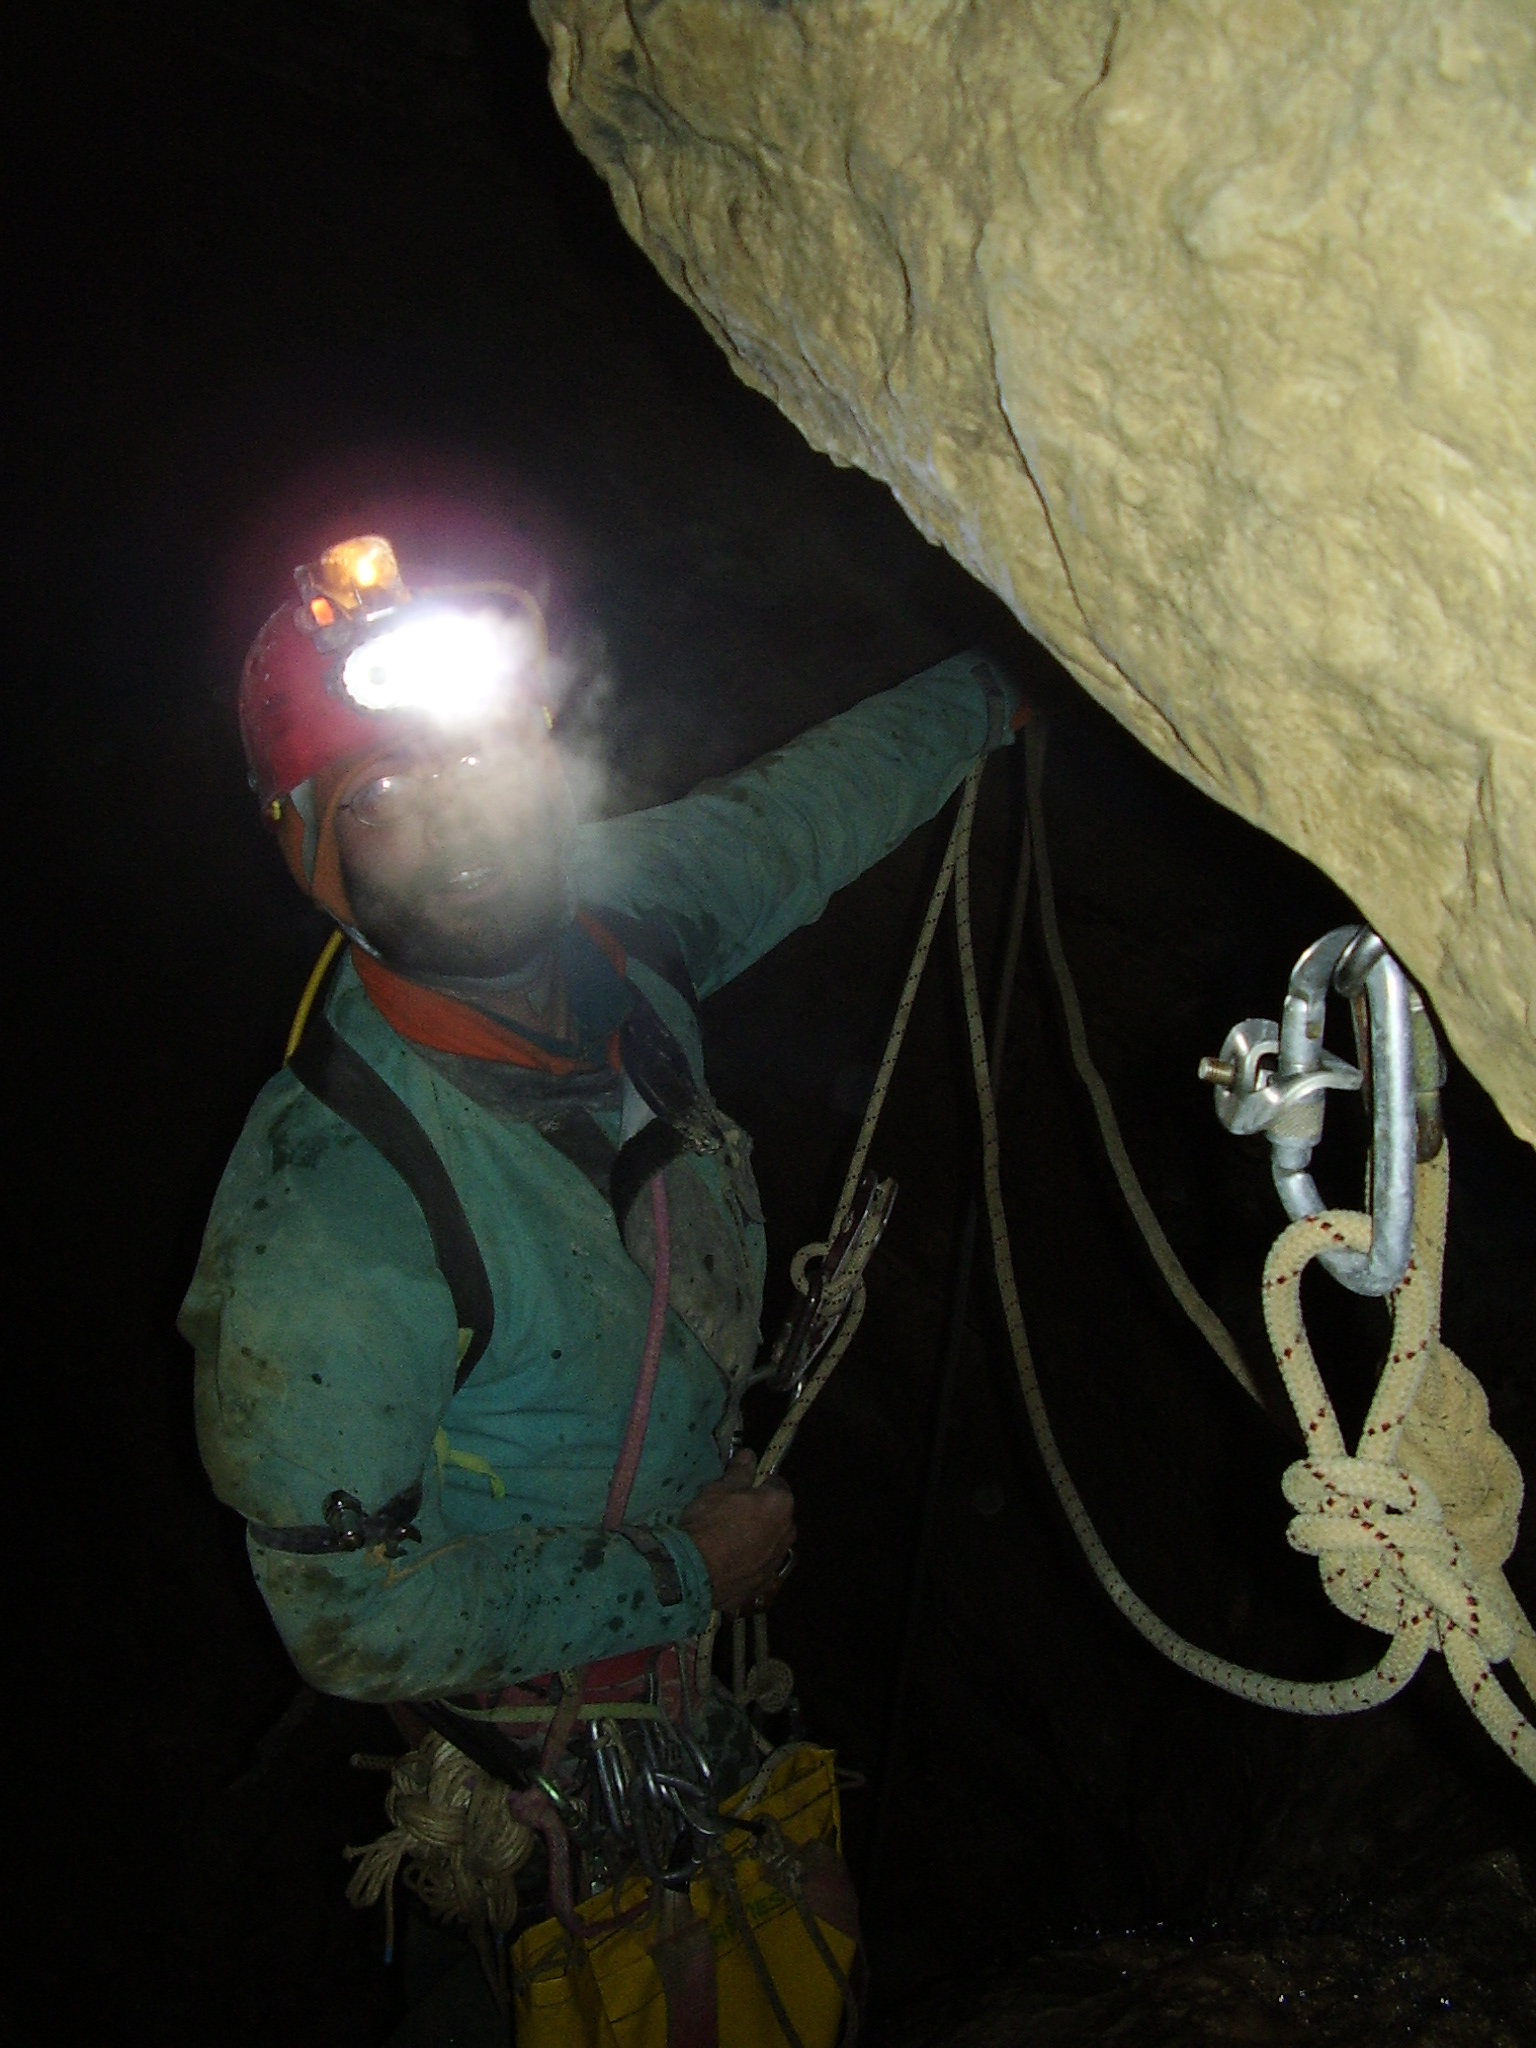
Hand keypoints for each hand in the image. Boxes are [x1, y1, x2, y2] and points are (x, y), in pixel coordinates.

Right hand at [679, 1449, 795, 1615]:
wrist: (695, 1573)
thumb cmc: (709, 1523)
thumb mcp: (720, 1489)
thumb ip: (740, 1471)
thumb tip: (749, 1454)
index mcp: (780, 1504)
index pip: (776, 1484)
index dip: (758, 1484)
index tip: (740, 1489)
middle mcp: (787, 1533)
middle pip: (777, 1515)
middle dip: (762, 1512)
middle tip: (733, 1514)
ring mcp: (777, 1562)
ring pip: (771, 1541)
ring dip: (758, 1538)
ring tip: (729, 1541)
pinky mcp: (765, 1584)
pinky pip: (761, 1565)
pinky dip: (750, 1562)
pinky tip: (730, 1562)